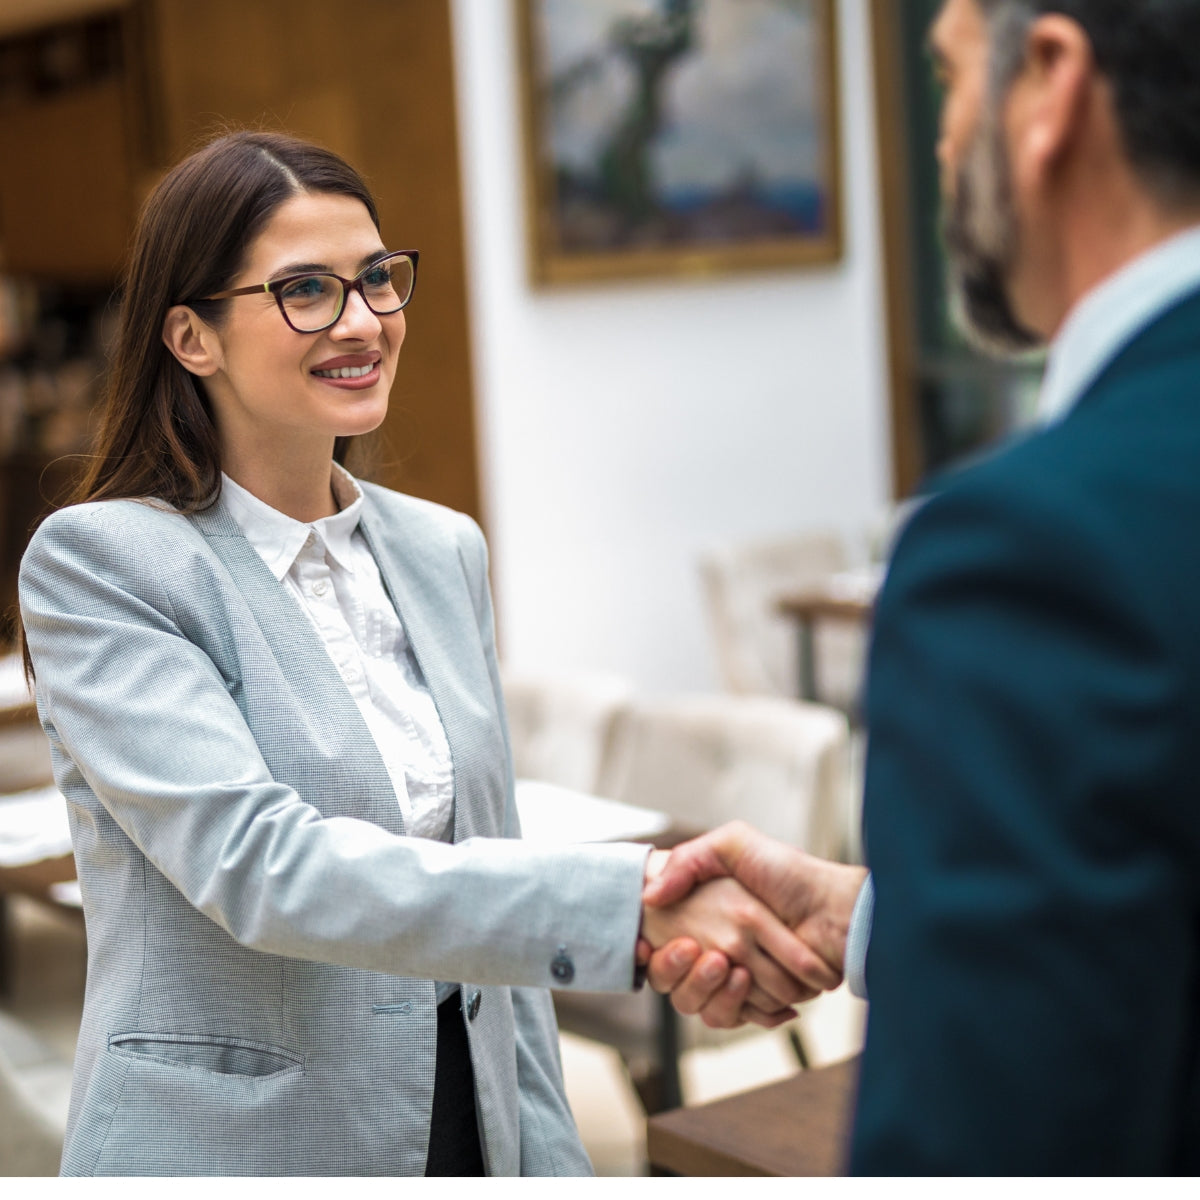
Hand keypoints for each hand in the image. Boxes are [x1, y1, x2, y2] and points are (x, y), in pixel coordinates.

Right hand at [641, 874, 820, 1015]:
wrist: (833, 908)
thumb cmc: (788, 872)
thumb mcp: (734, 844)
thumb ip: (688, 859)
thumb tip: (649, 896)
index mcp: (707, 916)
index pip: (661, 949)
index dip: (655, 954)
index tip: (649, 945)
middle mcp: (718, 948)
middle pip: (677, 982)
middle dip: (681, 971)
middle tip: (695, 950)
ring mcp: (740, 977)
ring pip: (702, 1004)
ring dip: (710, 988)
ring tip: (723, 963)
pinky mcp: (762, 1001)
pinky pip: (734, 1018)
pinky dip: (740, 1007)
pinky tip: (742, 980)